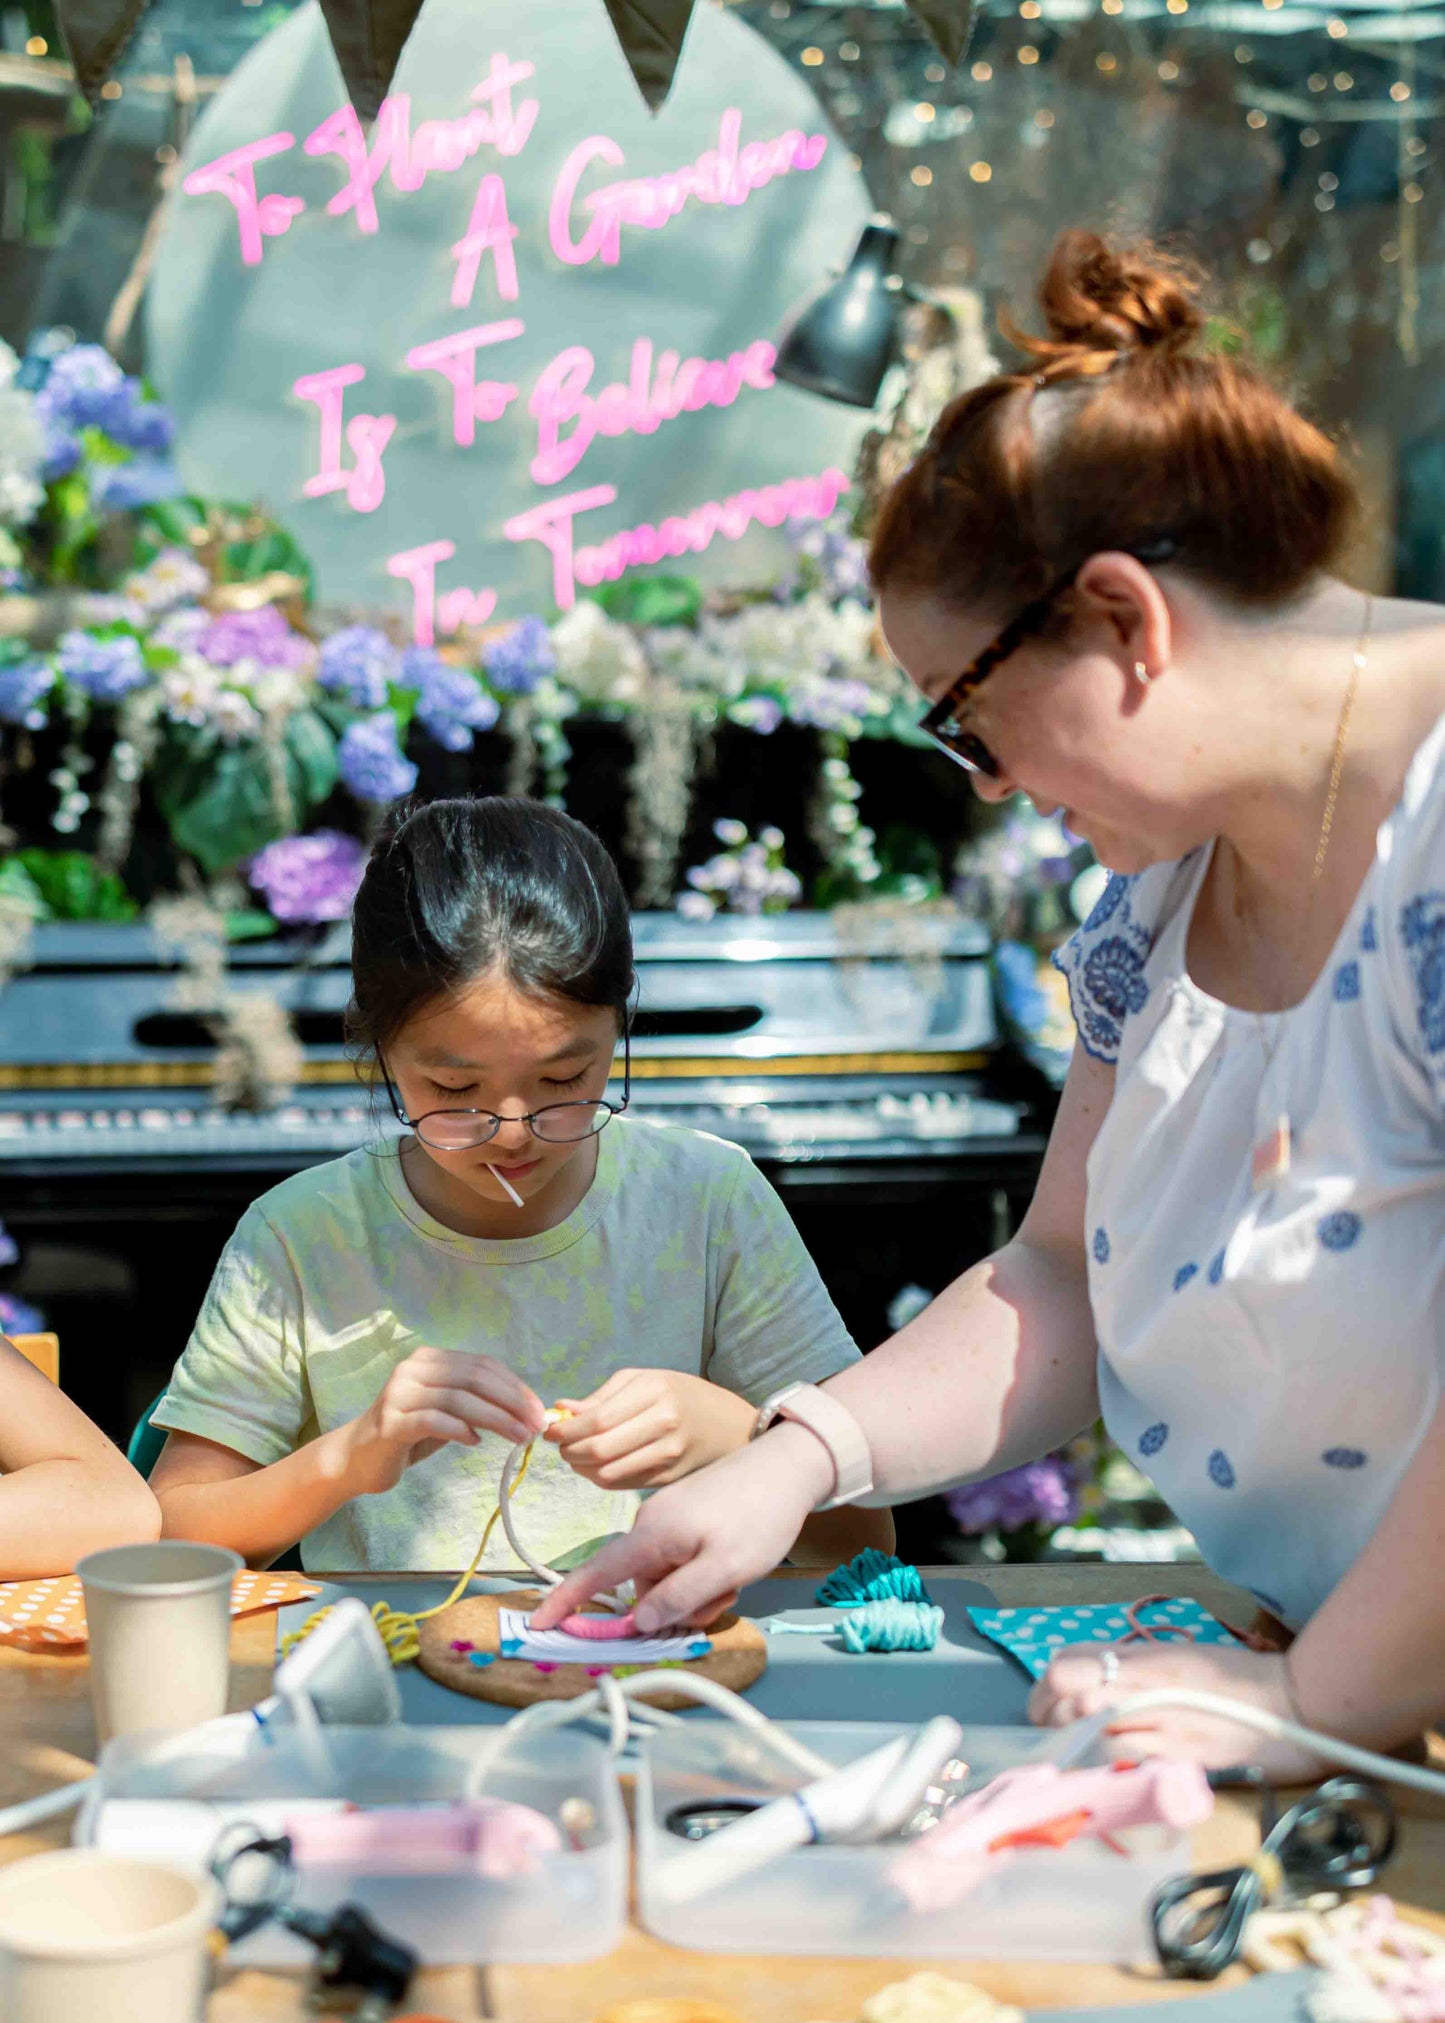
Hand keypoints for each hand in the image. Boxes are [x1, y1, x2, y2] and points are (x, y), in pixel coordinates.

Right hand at [345, 1347, 544, 1495]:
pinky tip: (476, 1442)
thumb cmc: (410, 1433)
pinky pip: (433, 1421)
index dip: (514, 1386)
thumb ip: (476, 1403)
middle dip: (511, 1402)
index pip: (482, 1365)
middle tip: (535, 1425)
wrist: (358, 1457)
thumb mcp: (447, 1412)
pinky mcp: (390, 1422)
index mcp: (429, 1359)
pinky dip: (460, 1430)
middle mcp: (412, 1369)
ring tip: (518, 1438)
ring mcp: (398, 1394)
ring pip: (458, 1399)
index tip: (537, 1409)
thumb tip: (525, 1410)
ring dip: (496, 1419)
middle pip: (474, 1378)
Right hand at [530, 1420, 834, 1631]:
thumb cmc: (760, 1517)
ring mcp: (669, 1515)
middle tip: (723, 1599)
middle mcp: (651, 1522)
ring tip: (735, 1579)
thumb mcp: (724, 1569)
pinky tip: (734, 1563)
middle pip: (643, 1585)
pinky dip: (701, 1570)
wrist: (790, 1464)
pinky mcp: (687, 1512)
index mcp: (652, 1534)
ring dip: (695, 1589)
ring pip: (666, 1574)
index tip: (538, 1624)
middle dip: (676, 1605)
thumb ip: (678, 1598)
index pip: (598, 1573)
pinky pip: (680, 1556)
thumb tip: (639, 1621)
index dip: (566, 1601)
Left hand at [546, 1369, 756, 1489]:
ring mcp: (667, 1456)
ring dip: (581, 1468)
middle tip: (560, 1446)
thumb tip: (561, 1410)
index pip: (598, 1419)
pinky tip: (596, 1467)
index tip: (550, 1430)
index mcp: (656, 1392)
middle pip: (599, 1449)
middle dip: (569, 1451)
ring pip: (607, 1473)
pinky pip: (621, 1485)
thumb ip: (602, 1396)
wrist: (729, 1425)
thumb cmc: (681, 1395)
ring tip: (575, 1456)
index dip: (567, 1429)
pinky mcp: (667, 1480)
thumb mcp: (644, 1380)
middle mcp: (664, 1424)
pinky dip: (600, 1478)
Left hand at [1029, 1635, 1329, 1780]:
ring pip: (1091, 1735)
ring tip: (1080, 1755)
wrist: (1291, 1706)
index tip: (1046, 1703)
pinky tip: (1111, 1774)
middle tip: (1056, 1733)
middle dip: (1051, 1718)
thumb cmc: (1235, 1678)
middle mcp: (1147, 1687)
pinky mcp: (1181, 1761)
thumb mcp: (1176, 1657)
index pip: (1068, 1664)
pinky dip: (1109, 1770)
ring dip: (1076, 1747)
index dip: (1046, 1687)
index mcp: (1145, 1659)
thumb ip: (1131, 1666)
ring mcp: (1163, 1726)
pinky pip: (1127, 1766)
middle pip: (1069, 1699)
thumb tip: (1087, 1678)